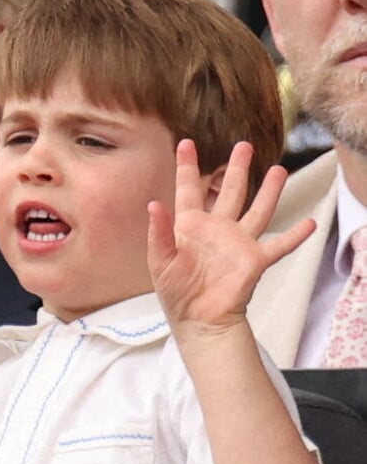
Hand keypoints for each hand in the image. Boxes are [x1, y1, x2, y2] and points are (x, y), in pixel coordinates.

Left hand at [147, 139, 314, 328]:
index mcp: (190, 225)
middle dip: (236, 168)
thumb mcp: (160, 262)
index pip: (188, 189)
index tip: (185, 143)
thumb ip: (159, 233)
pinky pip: (279, 246)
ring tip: (280, 169)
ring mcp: (237, 242)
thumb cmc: (175, 292)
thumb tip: (153, 204)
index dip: (187, 166)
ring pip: (257, 210)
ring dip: (269, 191)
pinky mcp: (254, 260)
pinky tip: (310, 223)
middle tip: (244, 146)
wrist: (198, 320)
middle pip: (230, 191)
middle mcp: (216, 228)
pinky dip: (294, 236)